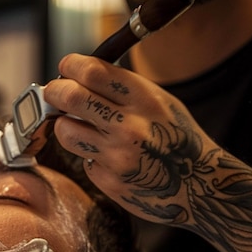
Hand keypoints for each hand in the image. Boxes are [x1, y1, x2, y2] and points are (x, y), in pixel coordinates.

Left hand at [45, 53, 210, 221]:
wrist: (197, 184)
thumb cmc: (176, 139)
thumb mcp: (160, 103)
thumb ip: (122, 90)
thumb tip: (77, 77)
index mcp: (144, 99)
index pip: (93, 72)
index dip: (71, 66)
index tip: (65, 68)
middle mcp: (128, 126)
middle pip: (70, 97)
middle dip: (54, 91)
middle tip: (53, 93)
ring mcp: (116, 156)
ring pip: (65, 131)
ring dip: (64, 125)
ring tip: (76, 125)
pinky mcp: (107, 180)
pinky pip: (83, 159)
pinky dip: (88, 154)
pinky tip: (107, 156)